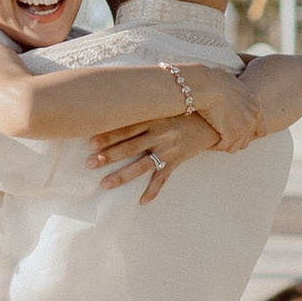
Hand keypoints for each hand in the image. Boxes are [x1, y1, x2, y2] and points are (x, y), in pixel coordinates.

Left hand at [92, 110, 223, 200]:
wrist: (212, 120)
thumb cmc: (182, 111)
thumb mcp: (163, 104)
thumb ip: (143, 105)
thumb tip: (118, 99)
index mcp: (153, 118)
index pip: (126, 127)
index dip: (108, 135)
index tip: (89, 142)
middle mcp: (159, 134)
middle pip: (129, 146)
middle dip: (108, 155)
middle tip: (89, 163)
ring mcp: (168, 149)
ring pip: (142, 165)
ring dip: (122, 175)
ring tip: (105, 184)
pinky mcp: (177, 161)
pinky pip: (163, 179)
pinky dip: (153, 191)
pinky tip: (141, 201)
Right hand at [181, 64, 257, 148]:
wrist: (206, 86)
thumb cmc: (213, 80)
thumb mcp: (232, 81)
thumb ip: (237, 89)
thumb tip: (230, 84)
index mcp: (256, 106)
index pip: (261, 130)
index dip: (248, 134)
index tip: (235, 132)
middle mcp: (253, 118)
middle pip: (247, 140)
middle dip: (234, 140)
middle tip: (221, 136)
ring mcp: (243, 127)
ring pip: (236, 146)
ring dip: (225, 144)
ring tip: (214, 139)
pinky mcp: (232, 134)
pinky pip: (224, 147)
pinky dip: (215, 145)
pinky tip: (208, 140)